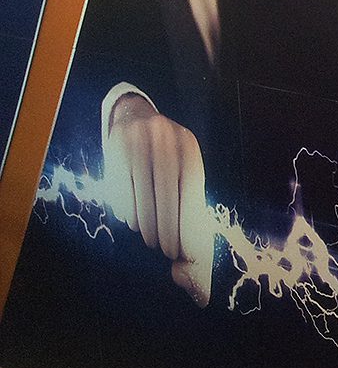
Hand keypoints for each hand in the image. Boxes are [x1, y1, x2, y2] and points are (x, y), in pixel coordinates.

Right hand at [102, 94, 212, 306]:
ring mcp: (139, 138)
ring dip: (145, 221)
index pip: (190, 188)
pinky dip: (126, 208)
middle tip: (163, 250)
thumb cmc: (163, 156)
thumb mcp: (180, 165)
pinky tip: (132, 221)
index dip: (185, 220)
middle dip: (165, 225)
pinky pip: (119, 185)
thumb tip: (191, 244)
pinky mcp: (114, 144)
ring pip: (141, 191)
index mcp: (188, 145)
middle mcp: (166, 137)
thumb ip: (187, 195)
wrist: (133, 117)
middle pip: (166, 190)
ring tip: (148, 238)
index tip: (183, 247)